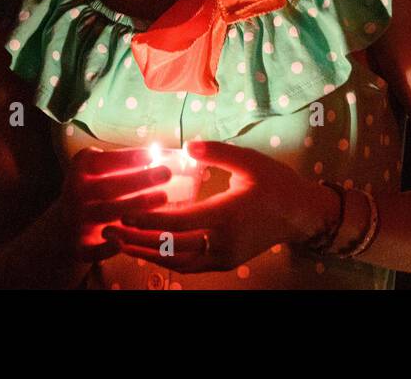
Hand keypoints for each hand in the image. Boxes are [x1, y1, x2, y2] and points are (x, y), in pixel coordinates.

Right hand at [57, 146, 171, 266]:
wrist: (64, 225)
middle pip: (107, 188)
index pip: (102, 162)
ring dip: (134, 206)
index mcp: (78, 170)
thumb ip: (120, 163)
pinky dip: (107, 248)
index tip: (152, 154)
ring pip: (104, 213)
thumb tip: (157, 152)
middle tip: (166, 173)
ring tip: (163, 197)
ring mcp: (73, 221)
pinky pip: (93, 249)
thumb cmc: (94, 190)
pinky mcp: (77, 247)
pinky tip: (127, 241)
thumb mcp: (98, 171)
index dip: (126, 159)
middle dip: (138, 180)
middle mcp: (73, 194)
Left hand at [101, 140, 323, 273]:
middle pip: (170, 247)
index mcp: (226, 215)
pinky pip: (189, 266)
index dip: (147, 218)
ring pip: (176, 262)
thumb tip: (185, 145)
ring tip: (121, 242)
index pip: (177, 221)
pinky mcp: (226, 263)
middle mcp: (222, 242)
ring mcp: (224, 257)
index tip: (122, 212)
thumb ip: (216, 152)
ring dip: (147, 253)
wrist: (300, 213)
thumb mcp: (248, 160)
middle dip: (136, 239)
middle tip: (109, 229)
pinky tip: (149, 248)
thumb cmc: (275, 182)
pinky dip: (166, 258)